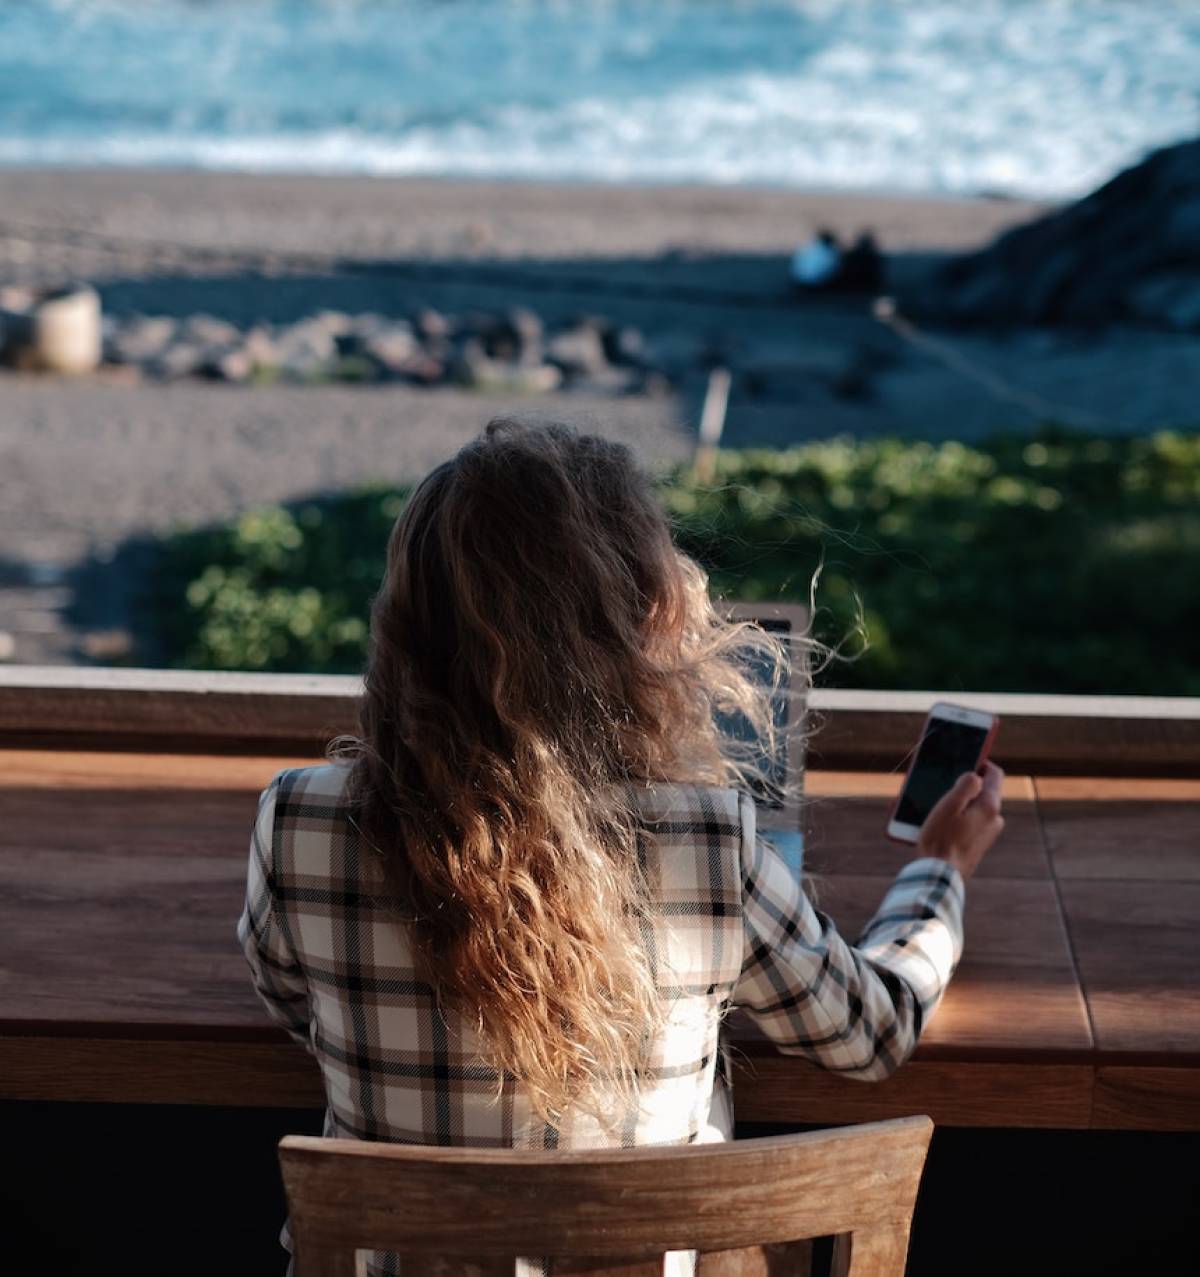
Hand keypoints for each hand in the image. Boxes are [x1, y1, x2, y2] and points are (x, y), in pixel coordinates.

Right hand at [916, 761, 1004, 881]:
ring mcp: (986, 834)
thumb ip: (965, 785)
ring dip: (953, 804)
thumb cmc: (941, 839)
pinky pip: (966, 823)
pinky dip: (951, 819)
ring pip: (971, 808)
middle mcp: (993, 819)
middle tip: (939, 785)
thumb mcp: (949, 805)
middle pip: (980, 791)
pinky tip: (931, 824)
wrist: (939, 877)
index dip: (979, 761)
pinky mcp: (976, 845)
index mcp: (989, 806)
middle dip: (960, 786)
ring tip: (928, 806)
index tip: (963, 758)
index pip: (994, 774)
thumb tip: (974, 775)